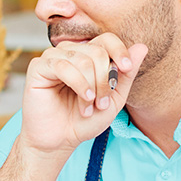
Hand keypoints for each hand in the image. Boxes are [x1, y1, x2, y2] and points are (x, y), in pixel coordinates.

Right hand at [20, 34, 147, 154]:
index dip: (119, 51)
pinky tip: (83, 99)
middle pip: (97, 51)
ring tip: (89, 106)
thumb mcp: (114, 98)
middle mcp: (69, 52)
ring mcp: (52, 58)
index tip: (127, 69)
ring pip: (82, 60)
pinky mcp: (37, 67)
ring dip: (92, 86)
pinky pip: (63, 66)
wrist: (60, 140)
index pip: (106, 40)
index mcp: (87, 55)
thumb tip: (142, 47)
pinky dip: (78, 84)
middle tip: (102, 103)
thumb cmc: (84, 120)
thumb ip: (126, 74)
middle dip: (105, 80)